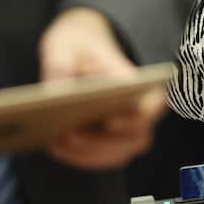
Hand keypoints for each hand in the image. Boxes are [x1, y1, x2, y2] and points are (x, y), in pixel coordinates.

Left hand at [40, 8, 166, 169]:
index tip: (109, 121)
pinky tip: (54, 146)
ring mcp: (127, 132)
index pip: (148, 107)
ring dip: (87, 154)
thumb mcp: (64, 44)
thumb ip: (60, 64)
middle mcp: (139, 111)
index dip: (134, 118)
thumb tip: (55, 93)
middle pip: (133, 138)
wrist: (78, 51)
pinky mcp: (109, 145)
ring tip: (56, 141)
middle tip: (69, 134)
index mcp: (138, 83)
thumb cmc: (77, 46)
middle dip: (100, 142)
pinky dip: (78, 157)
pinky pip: (100, 159)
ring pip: (118, 154)